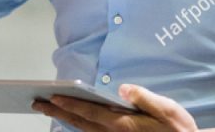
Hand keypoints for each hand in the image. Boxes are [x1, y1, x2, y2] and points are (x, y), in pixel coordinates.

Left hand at [33, 84, 198, 131]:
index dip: (70, 105)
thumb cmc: (177, 128)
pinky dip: (77, 127)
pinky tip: (70, 121)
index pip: (91, 112)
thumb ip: (143, 97)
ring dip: (63, 120)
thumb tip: (122, 87)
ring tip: (47, 110)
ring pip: (82, 130)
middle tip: (37, 103)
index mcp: (124, 123)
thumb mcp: (166, 108)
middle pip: (79, 123)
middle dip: (56, 112)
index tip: (52, 97)